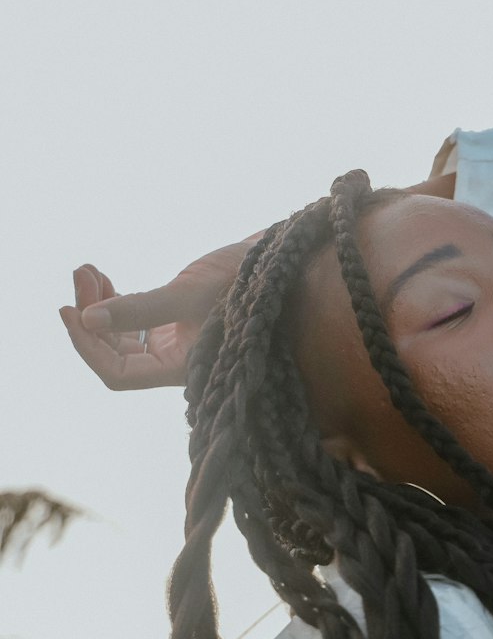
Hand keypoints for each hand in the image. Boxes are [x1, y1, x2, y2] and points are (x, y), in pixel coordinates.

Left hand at [59, 236, 261, 389]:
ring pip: (119, 334)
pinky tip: (102, 276)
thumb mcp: (188, 294)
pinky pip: (132, 319)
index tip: (71, 312)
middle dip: (90, 316)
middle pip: (114, 353)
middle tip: (80, 275)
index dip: (89, 348)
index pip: (119, 374)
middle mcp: (173, 362)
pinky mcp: (174, 322)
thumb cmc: (243, 282)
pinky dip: (113, 299)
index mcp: (180, 369)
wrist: (276, 263)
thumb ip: (140, 308)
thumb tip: (86, 318)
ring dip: (97, 304)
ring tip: (87, 270)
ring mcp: (173, 342)